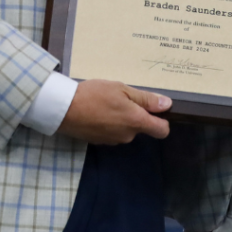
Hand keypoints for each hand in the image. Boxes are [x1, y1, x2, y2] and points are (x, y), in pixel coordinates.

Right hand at [57, 79, 171, 143]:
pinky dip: (109, 123)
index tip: (155, 109)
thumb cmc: (95, 94)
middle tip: (122, 97)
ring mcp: (113, 141)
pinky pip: (112, 132)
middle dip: (136, 114)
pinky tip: (98, 111)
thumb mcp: (122, 89)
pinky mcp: (100, 142)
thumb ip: (146, 99)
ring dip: (122, 118)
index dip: (162, 120)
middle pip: (141, 127)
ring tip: (108, 102)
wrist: (64, 109)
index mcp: (136, 122)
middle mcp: (127, 136)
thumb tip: (168, 105)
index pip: (162, 131)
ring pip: (126, 129)